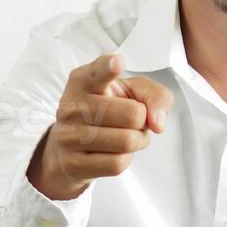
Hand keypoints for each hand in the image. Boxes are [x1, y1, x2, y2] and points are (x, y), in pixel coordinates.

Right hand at [27, 52, 172, 200]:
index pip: (98, 71)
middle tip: (129, 121)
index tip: (118, 63)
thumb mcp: (130, 92)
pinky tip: (112, 152)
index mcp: (83, 80)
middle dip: (142, 121)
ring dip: (136, 141)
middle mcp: (71, 106)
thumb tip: (157, 123)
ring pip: (128, 141)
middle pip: (133, 114)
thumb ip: (154, 95)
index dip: (109, 67)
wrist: (69, 148)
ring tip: (122, 136)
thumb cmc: (106, 111)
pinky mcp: (73, 164)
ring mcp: (69, 136)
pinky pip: (118, 163)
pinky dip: (125, 159)